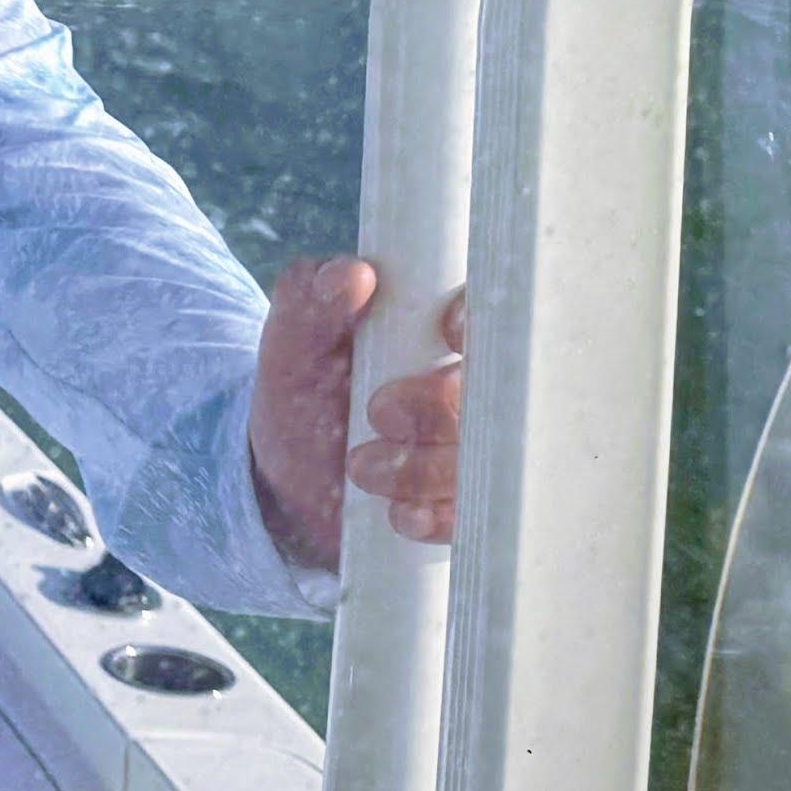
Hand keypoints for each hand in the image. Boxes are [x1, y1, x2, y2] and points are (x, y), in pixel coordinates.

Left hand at [250, 260, 466, 569]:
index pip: (493, 314)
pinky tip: (401, 514)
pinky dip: (440, 517)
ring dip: (425, 467)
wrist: (291, 475)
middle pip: (498, 395)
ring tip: (360, 466)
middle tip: (377, 411)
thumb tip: (352, 273)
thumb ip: (310, 300)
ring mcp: (479, 449)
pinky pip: (479, 515)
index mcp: (442, 332)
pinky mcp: (470, 504)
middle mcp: (476, 388)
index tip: (448, 331)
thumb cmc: (304, 390)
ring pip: (488, 459)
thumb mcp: (293, 343)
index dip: (483, 323)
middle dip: (440, 408)